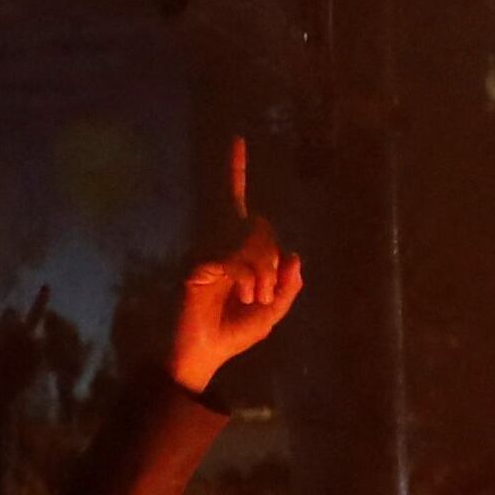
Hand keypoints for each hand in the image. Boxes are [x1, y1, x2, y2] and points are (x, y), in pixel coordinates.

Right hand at [173, 137, 305, 390]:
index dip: (235, 170)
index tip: (237, 140)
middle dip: (272, 257)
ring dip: (264, 271)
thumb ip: (287, 286)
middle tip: (267, 291)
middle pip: (259, 225)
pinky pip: (236, 260)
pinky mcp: (199, 267)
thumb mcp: (272, 312)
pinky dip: (249, 279)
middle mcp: (224, 246)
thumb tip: (294, 255)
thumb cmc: (235, 332)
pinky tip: (246, 295)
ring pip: (250, 240)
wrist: (207, 353)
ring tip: (257, 297)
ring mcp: (210, 254)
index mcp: (241, 251)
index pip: (239, 205)